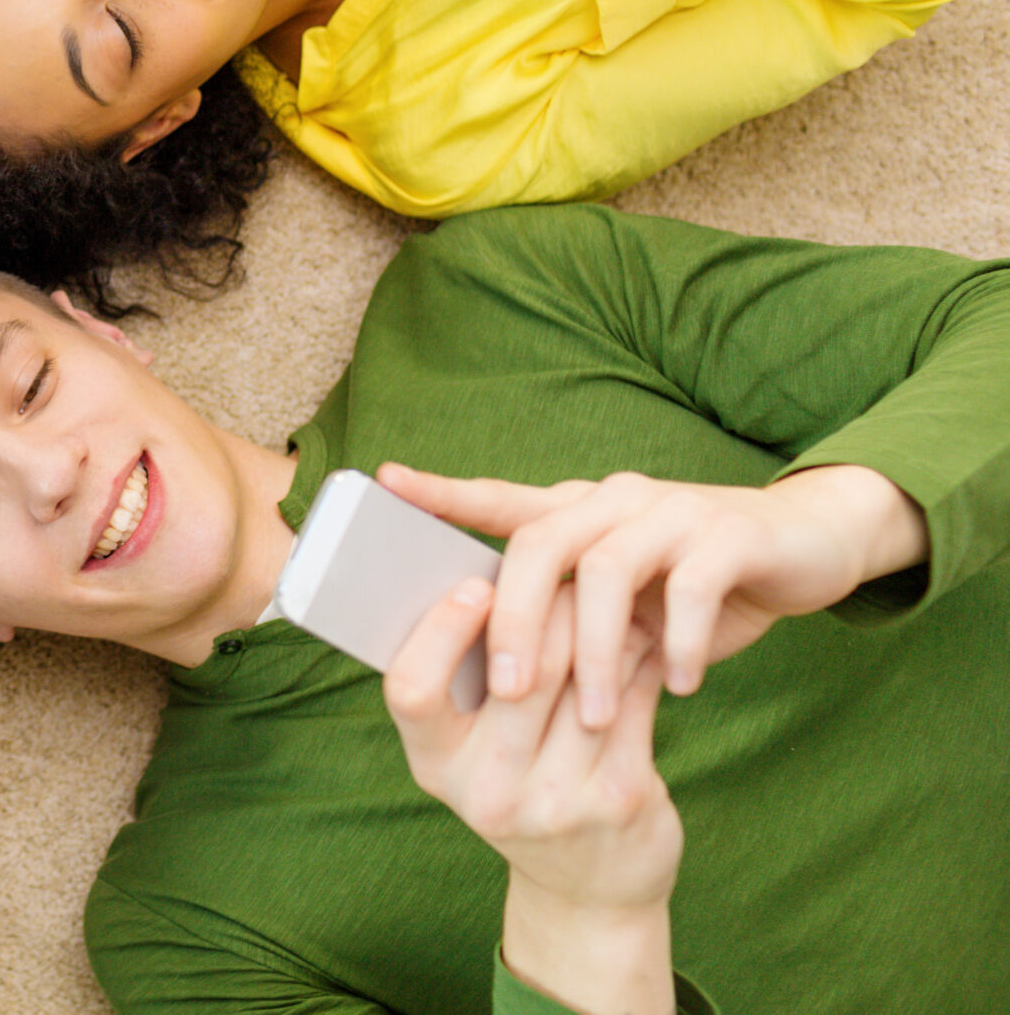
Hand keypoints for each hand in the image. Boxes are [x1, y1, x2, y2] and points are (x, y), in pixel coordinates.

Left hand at [380, 463, 926, 728]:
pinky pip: (688, 587)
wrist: (812, 542)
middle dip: (517, 621)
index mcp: (580, 509)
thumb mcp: (628, 594)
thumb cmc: (699, 577)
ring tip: (595, 715)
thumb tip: (500, 675)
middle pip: (539, 544)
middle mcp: (615, 499)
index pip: (498, 498)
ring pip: (606, 570)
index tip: (386, 481)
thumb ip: (573, 614)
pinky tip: (677, 687)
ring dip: (594, 651)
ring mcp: (671, 510)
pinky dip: (676, 641)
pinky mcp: (730, 534)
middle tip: (510, 690)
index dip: (443, 491)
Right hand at [387, 581, 680, 1014]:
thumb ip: (465, 679)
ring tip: (607, 588)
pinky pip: (631, 697)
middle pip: (518, 669)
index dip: (440, 632)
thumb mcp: (471, 749)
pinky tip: (642, 631)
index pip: (413, 691)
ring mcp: (556, 801)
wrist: (590, 888)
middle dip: (546, 605)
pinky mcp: (620, 798)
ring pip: (582, 674)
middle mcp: (487, 790)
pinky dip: (639, 653)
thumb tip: (478, 569)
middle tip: (564, 565)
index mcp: (434, 766)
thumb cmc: (520, 784)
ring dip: (599, 620)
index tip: (473, 585)